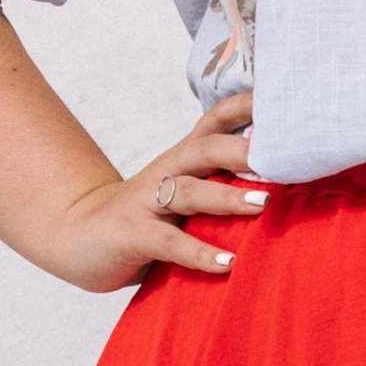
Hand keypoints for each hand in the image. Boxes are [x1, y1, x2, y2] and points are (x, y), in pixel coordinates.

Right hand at [50, 92, 265, 292]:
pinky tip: (228, 264)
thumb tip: (287, 187)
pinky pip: (170, 243)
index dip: (246, 107)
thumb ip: (221, 184)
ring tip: (264, 204)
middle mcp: (168, 171)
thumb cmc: (147, 216)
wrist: (77, 236)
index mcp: (183, 158)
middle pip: (207, 148)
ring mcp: (147, 202)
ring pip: (190, 190)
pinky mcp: (133, 235)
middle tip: (283, 158)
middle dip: (244, 150)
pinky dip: (200, 253)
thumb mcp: (184, 192)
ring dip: (227, 196)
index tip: (283, 101)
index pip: (216, 120)